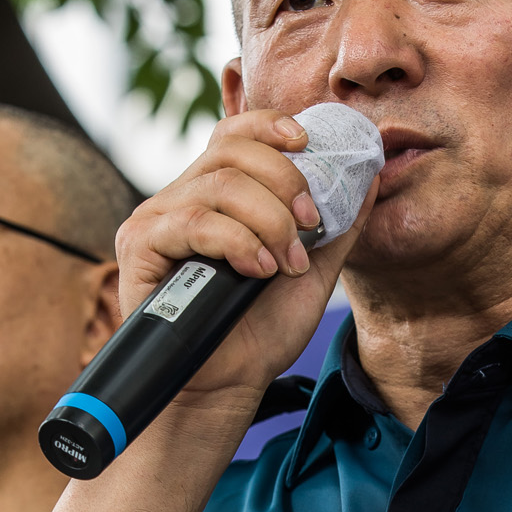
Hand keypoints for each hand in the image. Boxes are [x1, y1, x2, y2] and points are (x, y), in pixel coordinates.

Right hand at [114, 110, 376, 407]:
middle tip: (308, 227)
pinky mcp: (140, 246)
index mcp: (219, 195)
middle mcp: (183, 197)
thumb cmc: (261, 330)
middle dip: (284, 181)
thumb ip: (338, 226)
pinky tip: (257, 271)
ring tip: (284, 263)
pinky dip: (235, 241)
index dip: (270, 126)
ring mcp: (158, 219)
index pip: (236, 134)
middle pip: (232, 150)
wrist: (228, 386)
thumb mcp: (314, 272)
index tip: (307, 143)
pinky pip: (192, 222)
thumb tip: (371, 178)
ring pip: (218, 185)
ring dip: (267, 220)